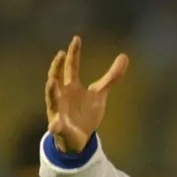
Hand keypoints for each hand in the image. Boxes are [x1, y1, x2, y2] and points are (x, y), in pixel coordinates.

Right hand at [45, 35, 128, 152]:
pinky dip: (55, 126)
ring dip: (51, 90)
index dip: (74, 53)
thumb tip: (125, 56)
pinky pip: (55, 126)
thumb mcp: (100, 94)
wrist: (79, 137)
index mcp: (71, 85)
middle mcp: (61, 94)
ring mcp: (58, 110)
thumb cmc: (86, 112)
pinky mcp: (59, 127)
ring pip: (51, 98)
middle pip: (57, 77)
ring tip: (51, 81)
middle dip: (57, 66)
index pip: (71, 66)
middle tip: (61, 54)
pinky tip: (54, 125)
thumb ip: (111, 76)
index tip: (77, 39)